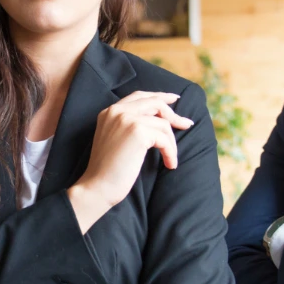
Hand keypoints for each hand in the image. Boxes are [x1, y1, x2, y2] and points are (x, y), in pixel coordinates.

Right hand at [67, 91, 191, 232]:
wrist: (97, 186)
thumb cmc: (107, 171)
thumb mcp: (115, 140)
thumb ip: (129, 126)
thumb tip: (158, 120)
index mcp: (109, 112)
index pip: (139, 96)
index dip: (159, 96)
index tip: (174, 100)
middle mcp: (117, 111)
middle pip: (154, 103)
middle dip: (173, 114)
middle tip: (186, 124)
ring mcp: (127, 119)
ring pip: (163, 123)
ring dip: (171, 142)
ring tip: (171, 159)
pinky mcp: (138, 132)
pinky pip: (164, 138)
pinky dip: (170, 152)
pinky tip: (170, 164)